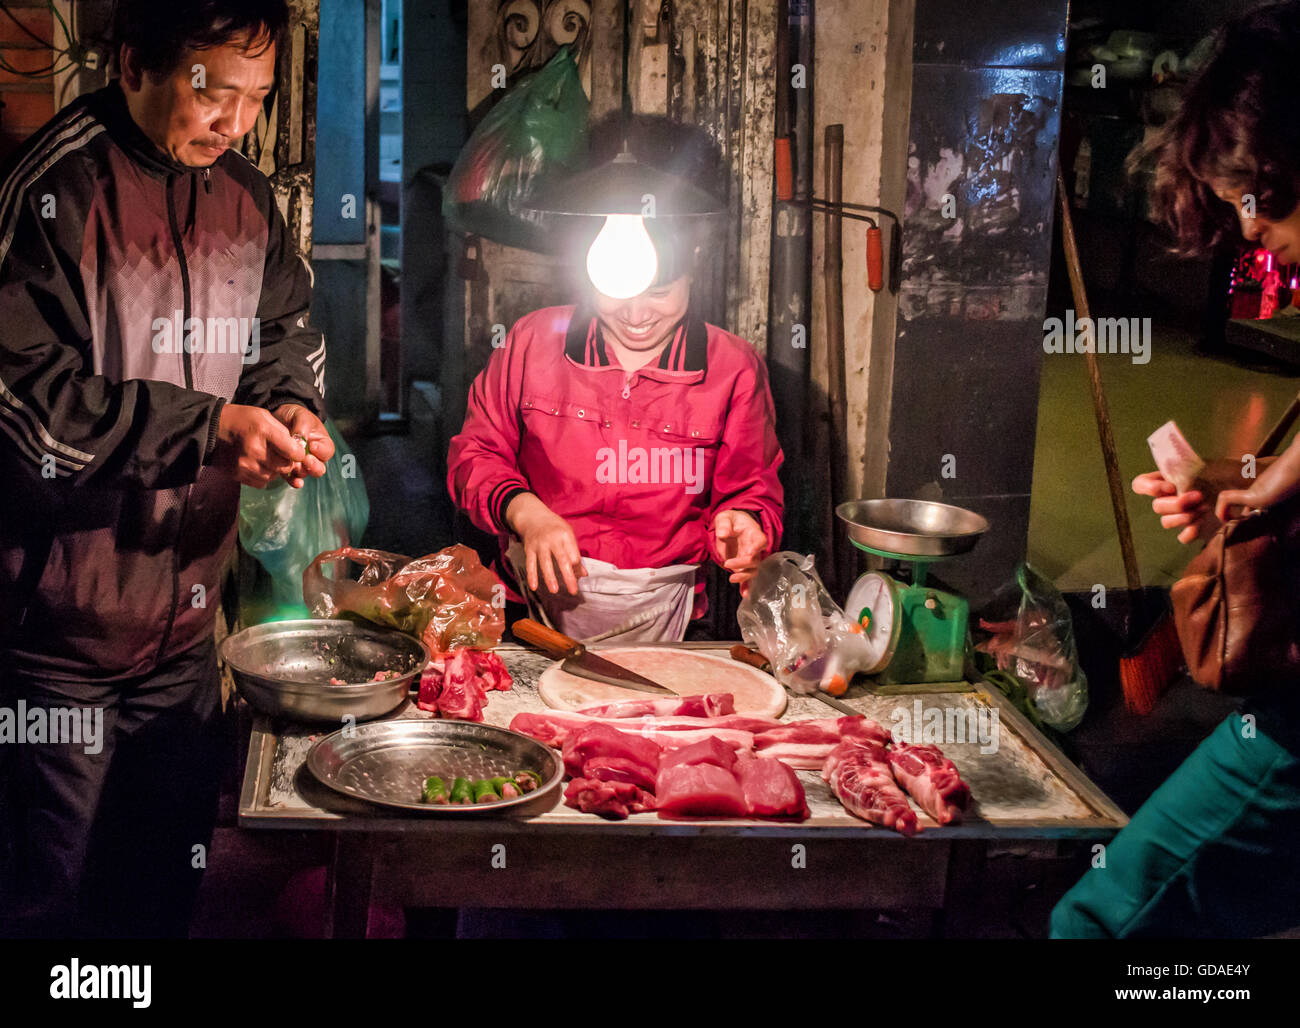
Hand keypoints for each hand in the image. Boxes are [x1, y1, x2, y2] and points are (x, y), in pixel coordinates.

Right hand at [213, 404, 303, 488]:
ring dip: (275, 470)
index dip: (299, 453)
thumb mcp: (263, 416)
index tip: (295, 451)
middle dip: (288, 462)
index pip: (294, 452)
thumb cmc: (240, 420)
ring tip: (267, 458)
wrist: (210, 430)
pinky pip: (262, 483)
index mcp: (263, 431)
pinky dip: (264, 476)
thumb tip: (297, 447)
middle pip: (285, 467)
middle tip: (282, 455)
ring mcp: (246, 465)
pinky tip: (258, 465)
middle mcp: (255, 450)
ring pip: (274, 476)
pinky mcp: (239, 475)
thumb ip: (282, 431)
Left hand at [273, 404, 333, 486]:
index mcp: (321, 443)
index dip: (321, 451)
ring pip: (306, 473)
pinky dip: (294, 481)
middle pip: (319, 468)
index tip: (312, 445)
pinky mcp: (287, 468)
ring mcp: (301, 464)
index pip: (327, 451)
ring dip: (301, 471)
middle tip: (306, 459)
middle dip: (313, 466)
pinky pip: (293, 478)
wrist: (277, 417)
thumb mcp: (300, 415)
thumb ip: (302, 427)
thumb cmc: (294, 415)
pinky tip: (294, 482)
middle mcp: (314, 456)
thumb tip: (300, 441)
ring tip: (293, 465)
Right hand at [506, 493, 587, 595]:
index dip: (577, 567)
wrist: (533, 517)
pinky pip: (530, 564)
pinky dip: (531, 575)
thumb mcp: (568, 535)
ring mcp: (540, 545)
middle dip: (568, 576)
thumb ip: (575, 554)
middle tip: (573, 590)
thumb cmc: (555, 528)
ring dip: (549, 577)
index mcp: (565, 535)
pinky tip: (534, 586)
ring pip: (545, 563)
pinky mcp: (529, 549)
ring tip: (554, 590)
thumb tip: (584, 574)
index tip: (578, 576)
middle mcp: (552, 540)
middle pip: (562, 560)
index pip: (574, 555)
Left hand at [714, 510, 767, 591]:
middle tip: (728, 563)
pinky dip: (746, 586)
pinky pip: (747, 578)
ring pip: (752, 570)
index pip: (760, 540)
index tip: (750, 553)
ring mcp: (749, 558)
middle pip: (755, 559)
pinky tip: (744, 594)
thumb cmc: (730, 520)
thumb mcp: (725, 518)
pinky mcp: (742, 566)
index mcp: (753, 533)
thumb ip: (724, 525)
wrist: (731, 526)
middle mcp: (754, 547)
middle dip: (743, 563)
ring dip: (744, 577)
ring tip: (732, 579)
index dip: (757, 547)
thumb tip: (723, 534)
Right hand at [1132, 459, 1253, 543]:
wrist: (1252, 487)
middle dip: (1176, 504)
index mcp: (1168, 479)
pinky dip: (1189, 532)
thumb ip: (1181, 469)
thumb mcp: (1205, 464)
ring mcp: (1183, 514)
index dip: (1149, 488)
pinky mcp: (1196, 529)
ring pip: (1166, 522)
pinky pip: (1182, 537)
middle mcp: (1172, 498)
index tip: (1170, 487)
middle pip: (1156, 507)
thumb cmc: (1229, 471)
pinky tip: (1201, 525)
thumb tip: (1167, 476)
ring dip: (1183, 517)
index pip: (1141, 485)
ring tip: (1205, 509)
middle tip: (1199, 497)